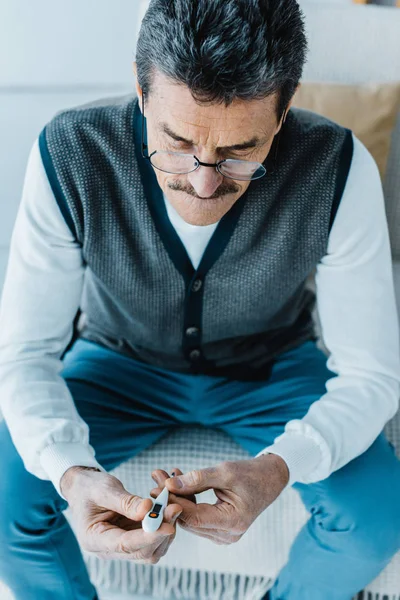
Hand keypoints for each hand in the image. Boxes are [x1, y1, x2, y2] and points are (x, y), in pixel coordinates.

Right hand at [60, 466, 181, 562]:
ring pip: (150, 550)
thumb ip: (125, 502)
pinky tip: (168, 509)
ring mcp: (121, 546)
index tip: (168, 527)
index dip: (148, 537)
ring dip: (165, 530)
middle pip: (141, 552)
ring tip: (173, 506)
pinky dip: (162, 526)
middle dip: (161, 532)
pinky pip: (151, 540)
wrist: (83, 488)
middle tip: (175, 508)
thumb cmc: (89, 488)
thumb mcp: (104, 490)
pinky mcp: (131, 539)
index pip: (125, 545)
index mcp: (94, 539)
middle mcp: (108, 549)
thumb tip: (148, 509)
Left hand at [151, 454, 288, 545]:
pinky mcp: (219, 530)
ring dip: (177, 498)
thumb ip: (197, 479)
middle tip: (155, 478)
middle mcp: (227, 535)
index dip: (174, 504)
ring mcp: (223, 535)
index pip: (194, 518)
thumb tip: (169, 484)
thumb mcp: (224, 472)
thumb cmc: (250, 474)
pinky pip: (196, 517)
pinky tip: (177, 482)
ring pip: (190, 519)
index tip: (157, 488)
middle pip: (189, 520)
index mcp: (232, 522)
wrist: (269, 479)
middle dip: (171, 499)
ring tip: (163, 476)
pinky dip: (186, 500)